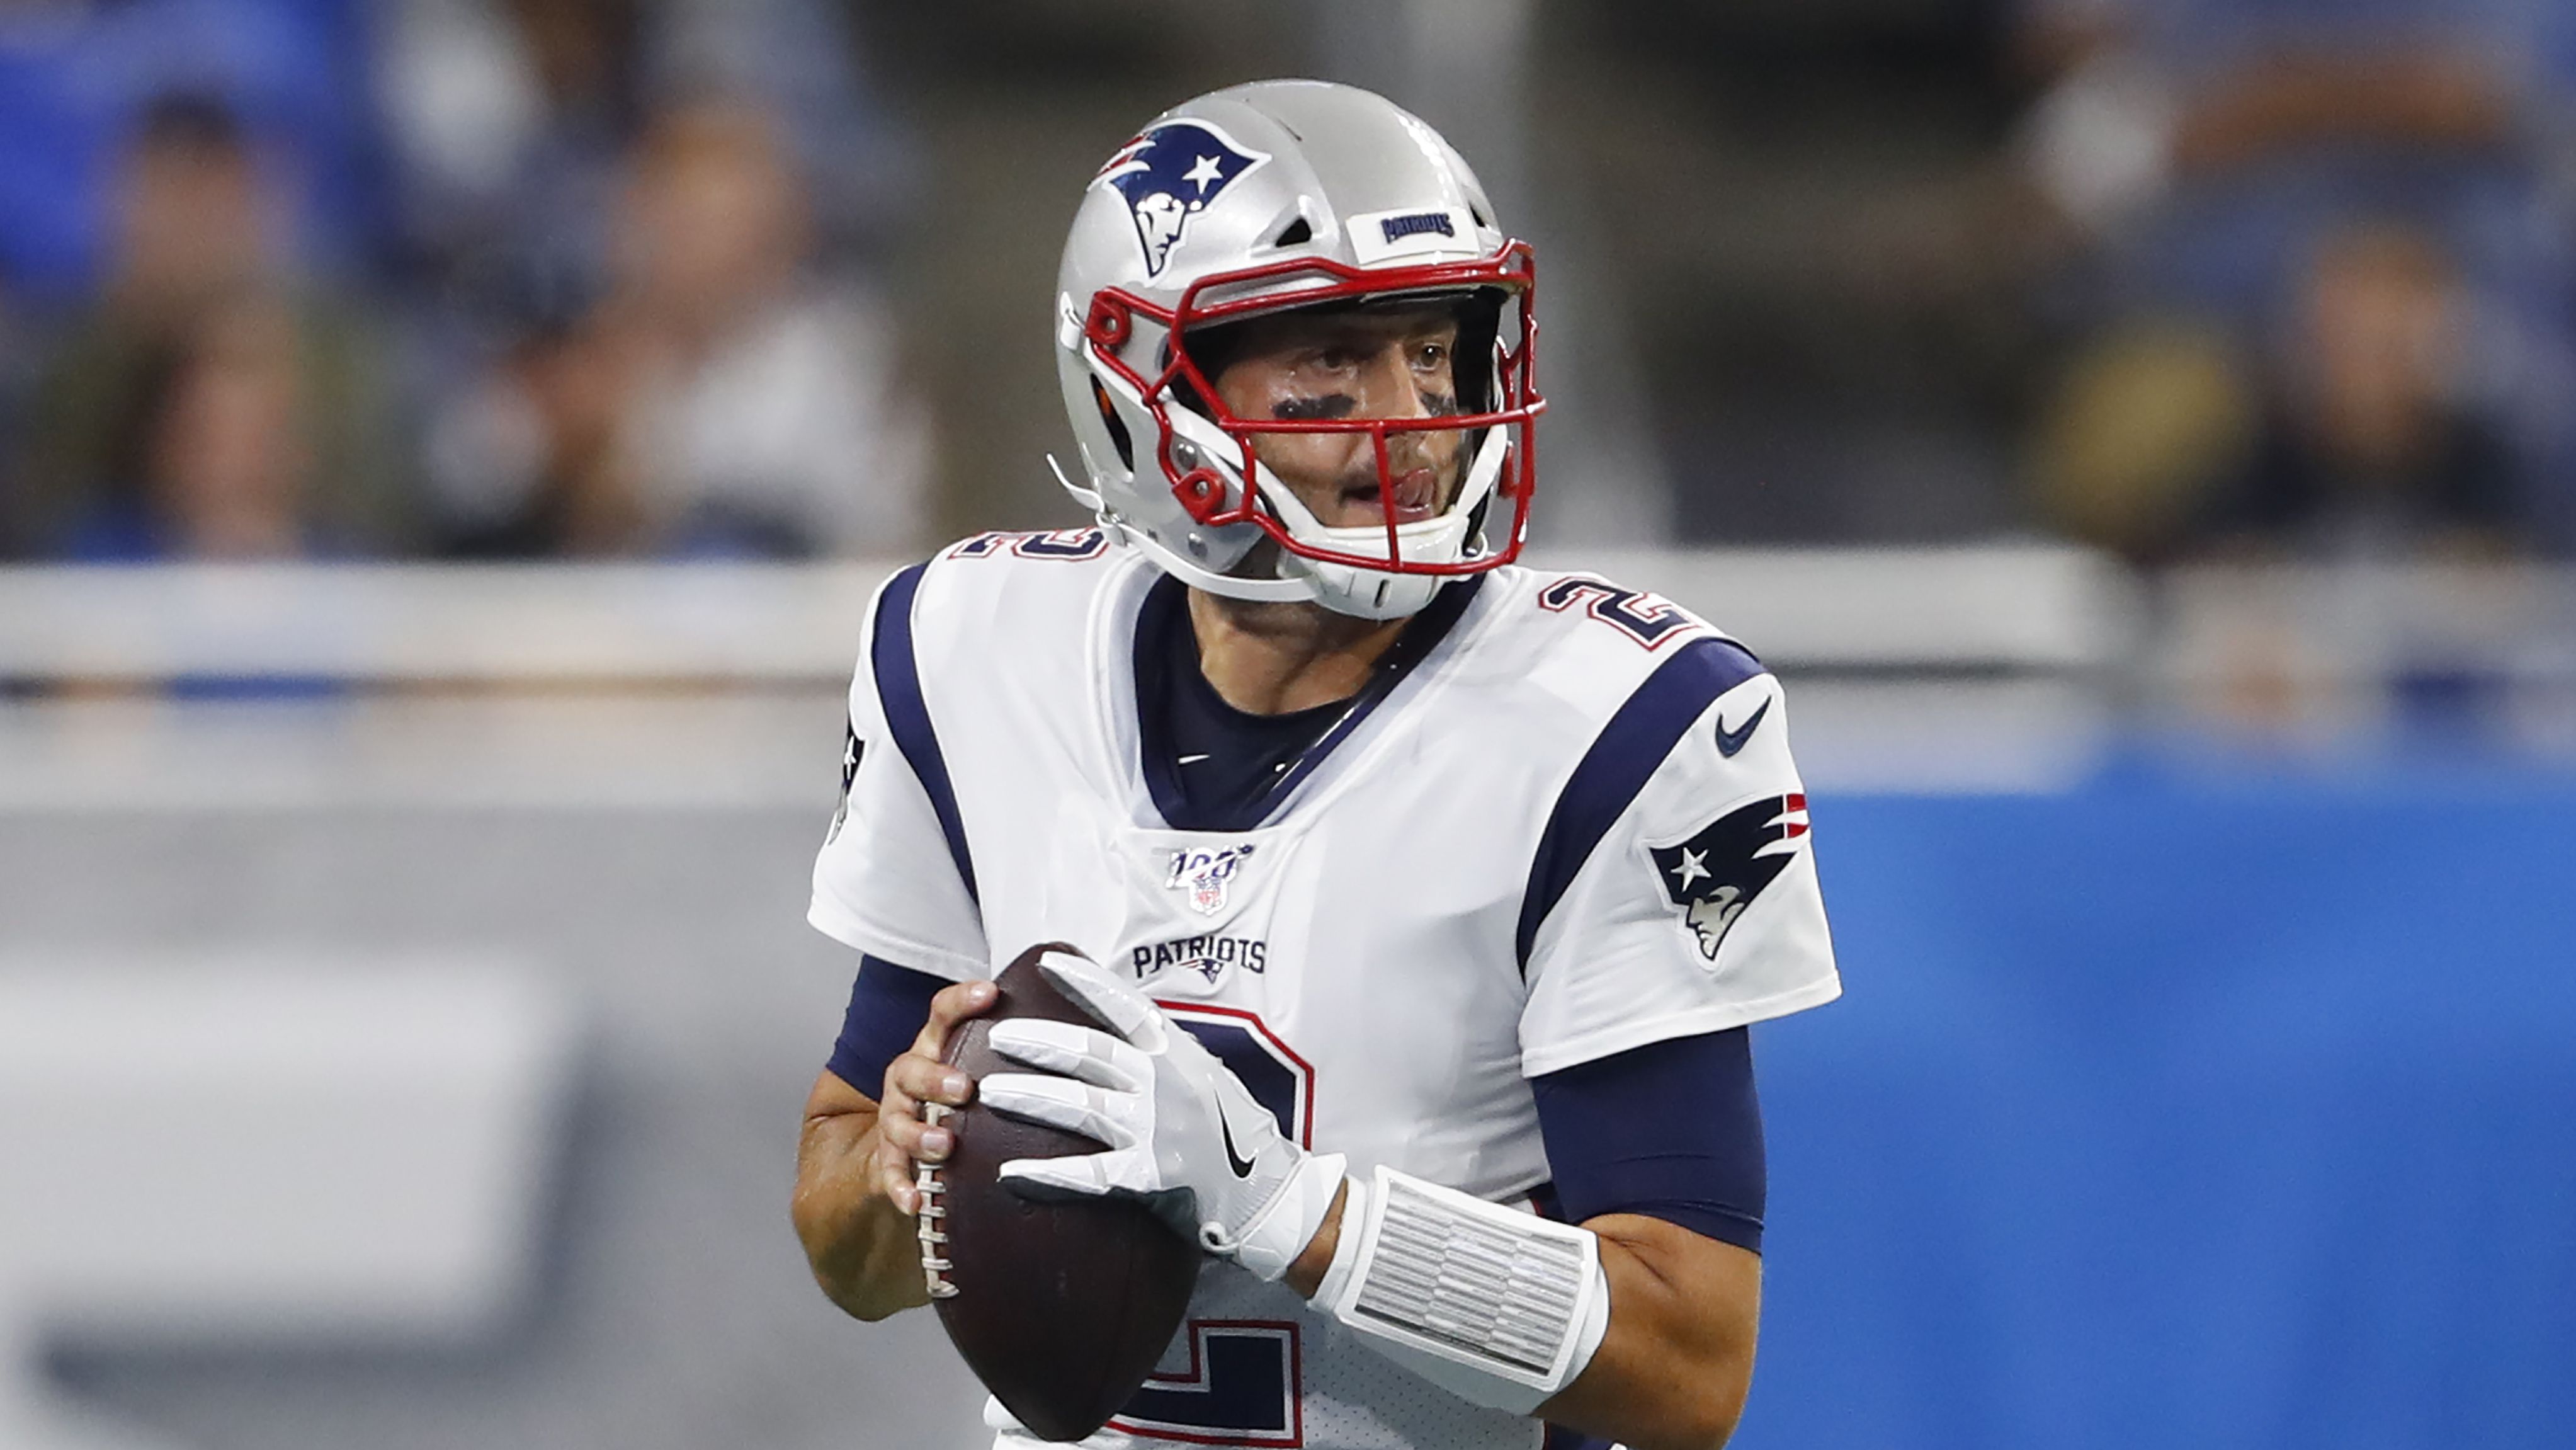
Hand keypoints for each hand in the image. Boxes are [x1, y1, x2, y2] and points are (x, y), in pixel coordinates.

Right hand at [872, 978, 997, 1214]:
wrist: (903, 1137)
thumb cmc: (959, 1096)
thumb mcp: (983, 1066)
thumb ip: (1019, 1052)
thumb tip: (1098, 1037)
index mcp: (937, 1047)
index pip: (944, 1014)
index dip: (963, 1001)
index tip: (990, 993)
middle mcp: (912, 1076)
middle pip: (912, 1067)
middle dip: (936, 1077)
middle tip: (964, 1088)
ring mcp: (896, 1116)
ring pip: (896, 1119)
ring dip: (919, 1133)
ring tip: (945, 1146)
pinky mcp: (889, 1156)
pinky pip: (889, 1172)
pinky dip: (901, 1186)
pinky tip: (915, 1200)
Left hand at [976, 951, 1345, 1279]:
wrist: (1270, 1195)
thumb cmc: (1233, 1134)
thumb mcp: (1204, 1076)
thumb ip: (1163, 1053)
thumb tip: (1117, 1025)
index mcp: (1179, 1054)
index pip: (1125, 1005)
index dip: (1085, 981)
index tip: (1046, 962)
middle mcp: (1168, 1084)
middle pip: (1091, 1053)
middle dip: (1038, 1041)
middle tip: (997, 1035)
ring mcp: (1161, 1130)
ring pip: (1083, 1106)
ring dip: (1031, 1097)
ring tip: (989, 1093)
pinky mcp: (1155, 1176)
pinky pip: (1092, 1174)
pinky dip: (1049, 1175)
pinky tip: (1011, 1174)